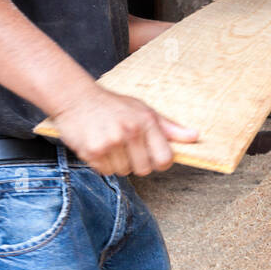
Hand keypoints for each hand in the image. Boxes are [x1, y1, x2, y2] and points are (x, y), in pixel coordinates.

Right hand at [49, 82, 198, 175]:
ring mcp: (111, 143)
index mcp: (146, 122)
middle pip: (144, 169)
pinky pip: (105, 171)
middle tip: (127, 147)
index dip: (160, 162)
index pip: (165, 159)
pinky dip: (102, 164)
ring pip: (123, 171)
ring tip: (111, 143)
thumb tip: (195, 136)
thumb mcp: (144, 110)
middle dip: (137, 162)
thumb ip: (169, 127)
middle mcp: (130, 132)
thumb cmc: (113, 105)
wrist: (75, 98)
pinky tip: (99, 146)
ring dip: (118, 163)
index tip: (153, 157)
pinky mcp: (93, 151)